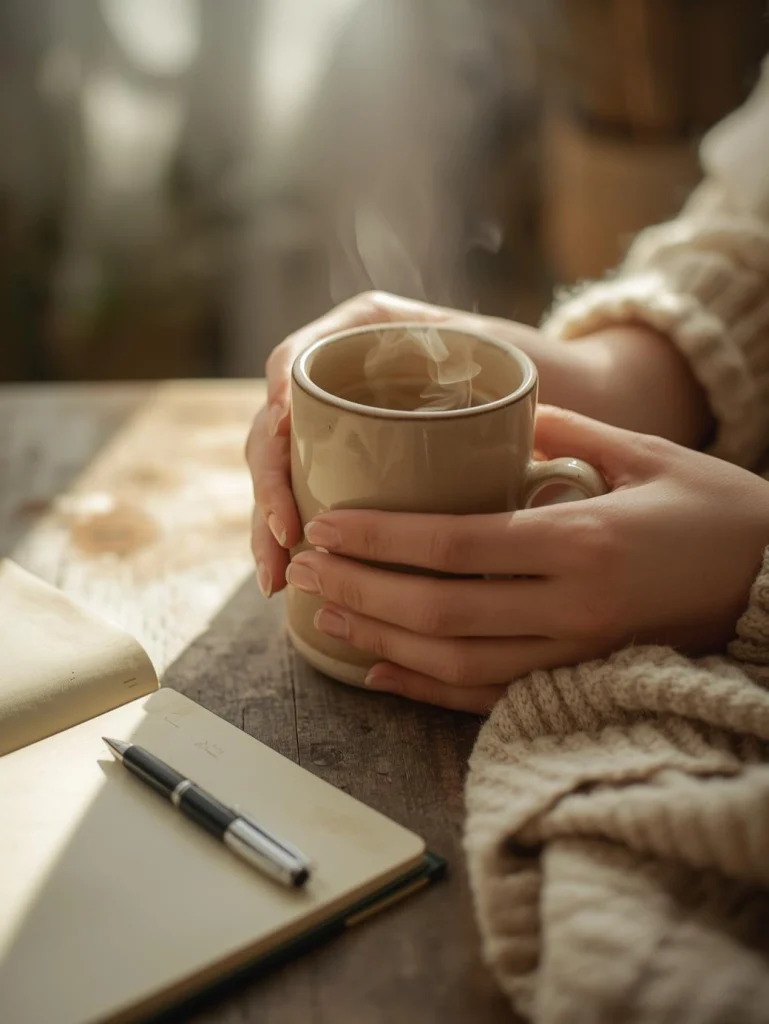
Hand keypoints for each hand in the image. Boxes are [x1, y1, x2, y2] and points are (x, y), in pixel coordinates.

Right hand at [245, 291, 590, 595]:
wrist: (574, 398)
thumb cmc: (537, 368)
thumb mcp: (499, 351)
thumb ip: (464, 358)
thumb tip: (406, 419)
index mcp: (364, 335)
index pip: (294, 365)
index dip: (281, 409)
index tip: (289, 442)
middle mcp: (343, 378)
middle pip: (278, 429)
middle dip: (268, 487)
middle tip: (286, 540)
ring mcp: (343, 426)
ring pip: (284, 472)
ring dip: (268, 524)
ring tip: (276, 579)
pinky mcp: (353, 471)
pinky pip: (308, 499)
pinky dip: (291, 539)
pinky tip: (285, 581)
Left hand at [286, 407, 768, 711]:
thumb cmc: (719, 512)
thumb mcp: (649, 455)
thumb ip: (573, 433)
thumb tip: (514, 411)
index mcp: (582, 542)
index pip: (456, 544)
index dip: (383, 538)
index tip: (328, 524)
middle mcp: (569, 606)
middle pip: (439, 608)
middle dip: (362, 588)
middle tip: (305, 566)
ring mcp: (573, 652)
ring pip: (454, 659)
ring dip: (380, 638)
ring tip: (324, 612)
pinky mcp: (578, 677)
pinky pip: (488, 694)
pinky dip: (427, 688)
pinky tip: (379, 671)